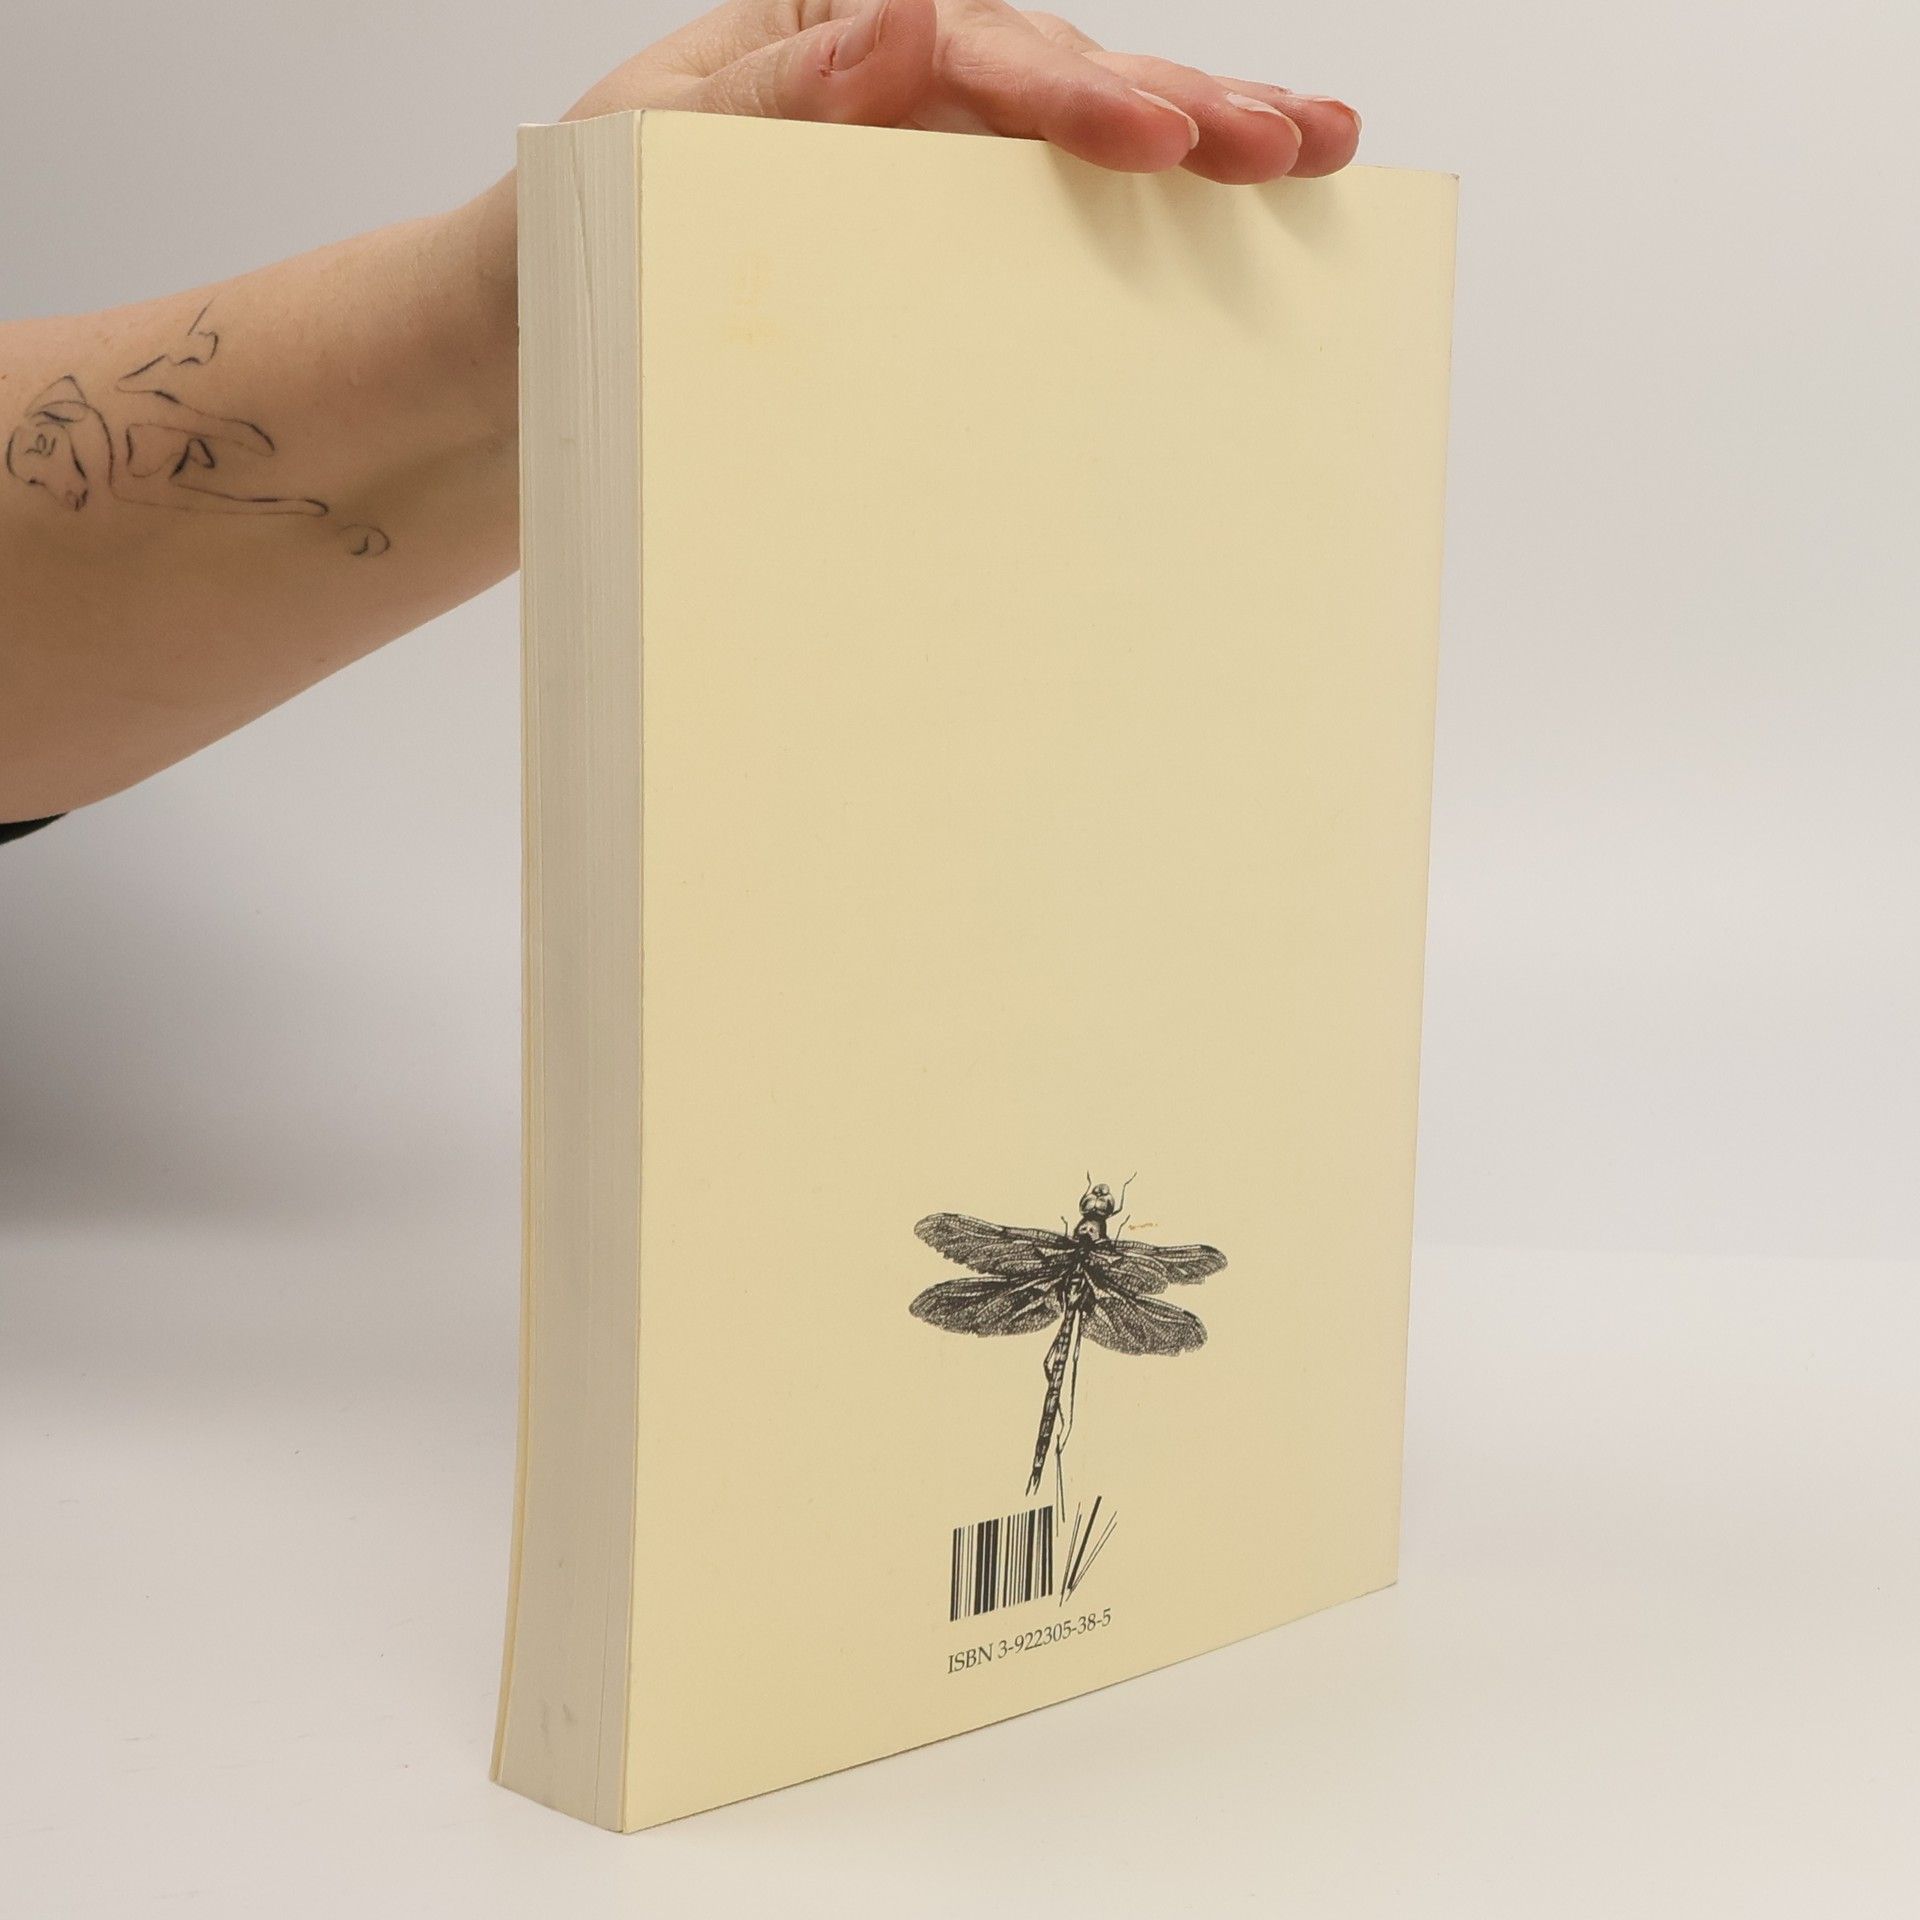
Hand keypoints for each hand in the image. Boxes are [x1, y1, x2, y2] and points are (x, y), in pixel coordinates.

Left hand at [564, 0, 1359, 183]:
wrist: (531, 354)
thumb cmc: (576, 242)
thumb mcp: (652, 149)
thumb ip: (784, 86)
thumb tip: (914, 16)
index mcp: (830, 36)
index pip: (973, 48)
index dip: (1079, 94)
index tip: (1169, 138)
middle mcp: (894, 90)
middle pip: (1061, 80)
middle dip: (1188, 105)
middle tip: (1297, 139)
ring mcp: (923, 172)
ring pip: (1076, 149)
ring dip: (1199, 143)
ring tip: (1311, 151)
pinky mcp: (933, 254)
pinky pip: (1045, 237)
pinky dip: (1140, 233)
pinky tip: (1229, 221)